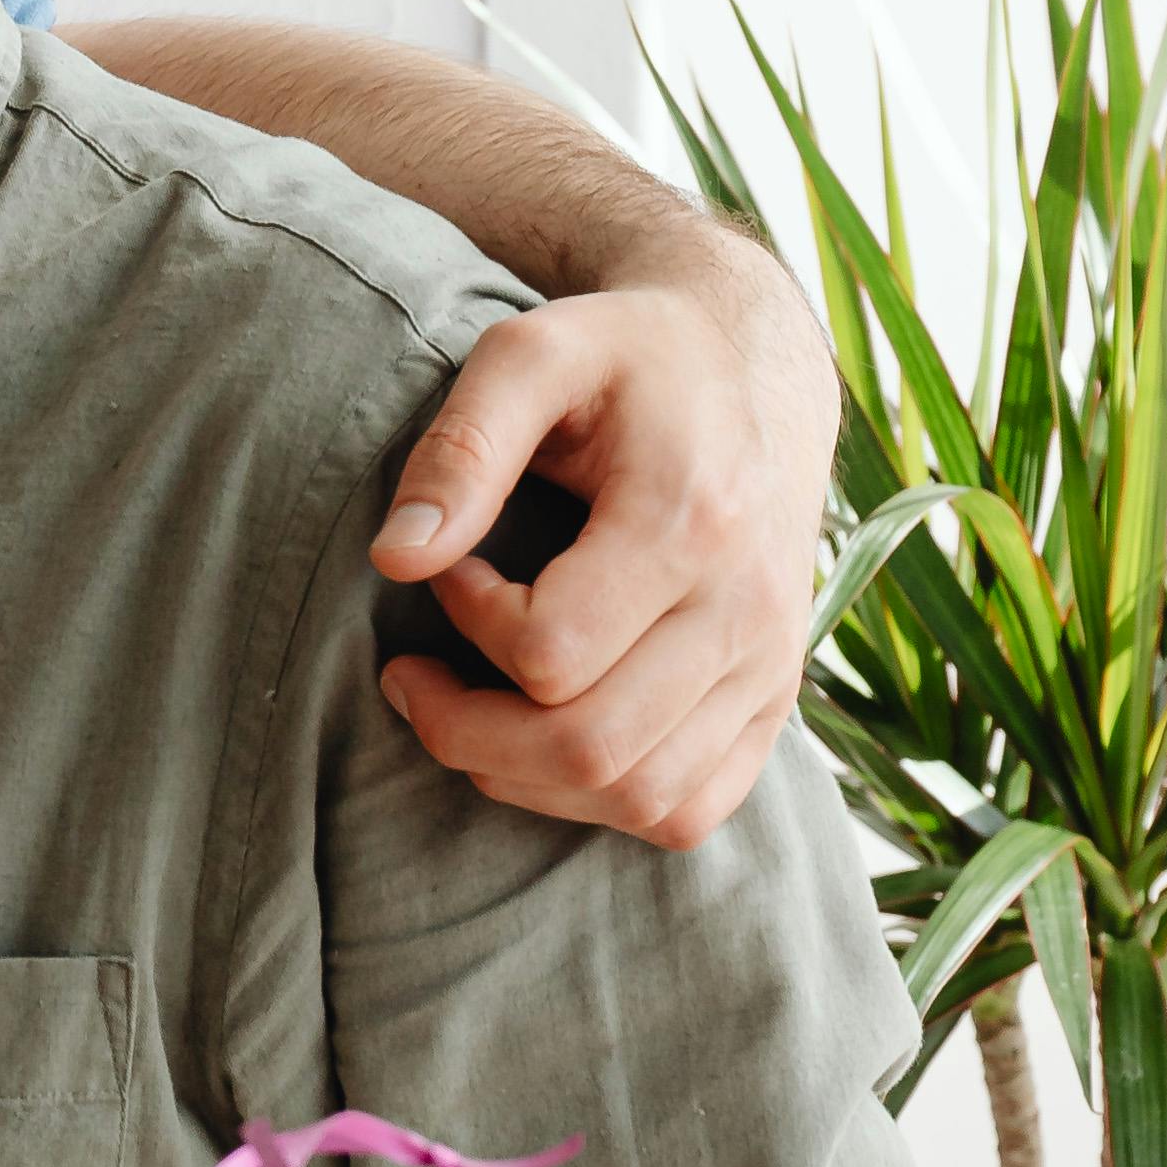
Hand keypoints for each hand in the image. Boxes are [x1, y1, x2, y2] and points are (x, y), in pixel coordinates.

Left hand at [371, 240, 833, 851]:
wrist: (743, 367)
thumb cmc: (622, 357)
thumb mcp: (531, 355)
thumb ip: (460, 449)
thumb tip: (394, 558)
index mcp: (693, 521)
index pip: (553, 652)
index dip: (469, 624)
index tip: (447, 569)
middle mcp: (749, 610)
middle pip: (592, 748)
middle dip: (467, 731)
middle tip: (410, 677)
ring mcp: (769, 667)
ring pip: (638, 799)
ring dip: (521, 777)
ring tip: (465, 709)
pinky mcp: (771, 703)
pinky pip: (686, 811)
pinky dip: (596, 801)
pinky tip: (540, 735)